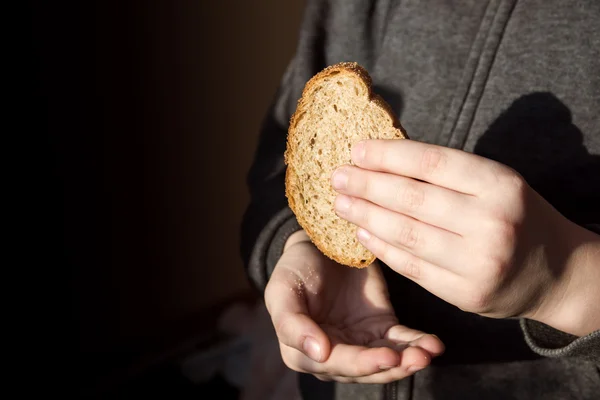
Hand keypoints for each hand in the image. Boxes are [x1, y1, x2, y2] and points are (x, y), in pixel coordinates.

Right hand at [264, 230, 443, 382]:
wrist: (317, 242)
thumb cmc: (294, 268)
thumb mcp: (281, 290)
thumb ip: (291, 324)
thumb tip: (318, 354)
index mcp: (302, 352)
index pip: (335, 364)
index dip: (362, 363)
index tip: (387, 357)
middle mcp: (332, 355)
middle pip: (366, 369)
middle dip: (392, 365)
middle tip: (417, 358)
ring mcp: (359, 343)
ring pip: (387, 360)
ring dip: (409, 359)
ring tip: (428, 352)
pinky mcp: (380, 328)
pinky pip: (401, 341)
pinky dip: (417, 344)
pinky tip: (433, 344)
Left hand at [331, 139, 599, 335]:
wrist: (556, 272)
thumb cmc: (517, 216)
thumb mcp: (495, 183)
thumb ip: (448, 174)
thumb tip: (384, 159)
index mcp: (500, 184)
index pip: (431, 163)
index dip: (388, 155)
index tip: (356, 150)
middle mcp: (491, 222)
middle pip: (412, 198)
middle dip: (367, 184)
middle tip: (337, 176)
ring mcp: (479, 262)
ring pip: (406, 234)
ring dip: (366, 216)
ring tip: (341, 202)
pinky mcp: (465, 294)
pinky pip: (412, 267)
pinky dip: (382, 248)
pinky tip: (362, 233)